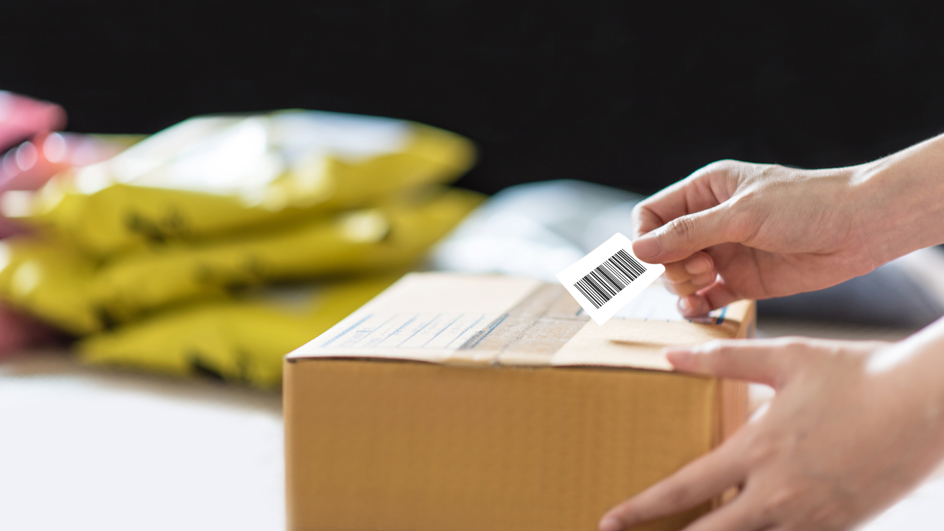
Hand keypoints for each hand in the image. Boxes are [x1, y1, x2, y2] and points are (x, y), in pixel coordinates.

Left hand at [599, 333, 943, 530]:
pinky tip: (749, 529)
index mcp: (757, 450)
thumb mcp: (784, 358)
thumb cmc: (855, 373)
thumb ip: (721, 359)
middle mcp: (779, 493)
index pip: (684, 489)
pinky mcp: (841, 526)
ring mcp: (812, 516)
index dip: (640, 509)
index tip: (608, 520)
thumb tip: (669, 354)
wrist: (928, 403)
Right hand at [632, 160, 880, 316]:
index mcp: (706, 190)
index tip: (659, 258)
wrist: (862, 227)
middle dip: (671, 266)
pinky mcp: (744, 281)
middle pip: (661, 250)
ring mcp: (726, 252)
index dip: (646, 239)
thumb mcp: (741, 214)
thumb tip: (637, 250)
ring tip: (707, 284)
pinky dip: (697, 307)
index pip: (651, 215)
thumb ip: (687, 234)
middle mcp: (711, 221)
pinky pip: (706, 298)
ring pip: (680, 276)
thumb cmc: (806, 205)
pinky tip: (700, 310)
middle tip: (701, 269)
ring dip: (683, 287)